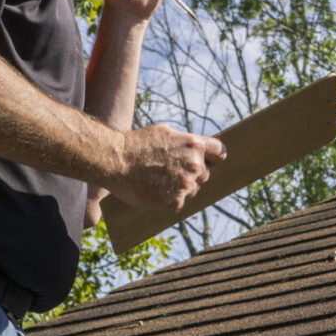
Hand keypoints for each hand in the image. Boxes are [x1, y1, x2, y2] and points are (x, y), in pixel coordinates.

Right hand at [107, 124, 226, 210]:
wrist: (115, 161)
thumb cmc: (136, 143)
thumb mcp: (165, 132)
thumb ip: (185, 142)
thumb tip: (198, 149)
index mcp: (194, 145)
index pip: (219, 152)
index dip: (214, 157)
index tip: (211, 161)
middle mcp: (195, 165)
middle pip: (204, 174)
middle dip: (192, 174)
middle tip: (170, 171)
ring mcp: (186, 185)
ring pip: (192, 190)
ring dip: (180, 187)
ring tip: (158, 180)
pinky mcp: (175, 202)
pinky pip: (179, 202)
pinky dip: (168, 199)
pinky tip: (153, 190)